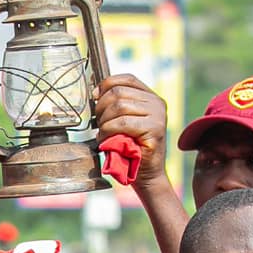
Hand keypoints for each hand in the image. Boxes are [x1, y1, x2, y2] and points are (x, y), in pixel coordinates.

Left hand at [94, 74, 171, 188]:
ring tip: (103, 134)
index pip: (127, 79)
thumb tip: (95, 92)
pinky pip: (122, 122)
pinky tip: (106, 140)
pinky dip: (108, 131)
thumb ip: (116, 105)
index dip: (106, 84)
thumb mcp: (123, 121)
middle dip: (101, 107)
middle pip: (119, 92)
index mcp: (151, 97)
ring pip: (119, 106)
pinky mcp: (154, 130)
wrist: (147, 174)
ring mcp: (158, 115)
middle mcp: (157, 103)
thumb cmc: (130, 148)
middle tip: (98, 123)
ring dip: (104, 121)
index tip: (93, 97)